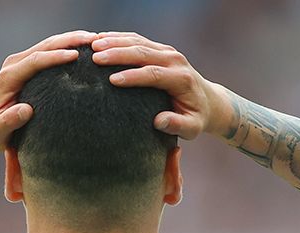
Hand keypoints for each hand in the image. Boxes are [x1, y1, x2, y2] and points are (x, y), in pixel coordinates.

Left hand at [0, 30, 96, 153]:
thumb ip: (8, 122)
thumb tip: (26, 110)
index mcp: (8, 77)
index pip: (35, 61)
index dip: (56, 56)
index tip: (76, 56)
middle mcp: (14, 65)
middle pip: (45, 46)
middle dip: (70, 40)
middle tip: (96, 40)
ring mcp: (21, 63)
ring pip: (49, 44)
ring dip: (72, 39)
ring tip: (97, 40)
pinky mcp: (27, 65)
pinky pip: (50, 51)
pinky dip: (68, 46)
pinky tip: (86, 48)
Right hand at [90, 32, 230, 139]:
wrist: (206, 100)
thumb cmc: (195, 117)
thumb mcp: (192, 128)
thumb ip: (177, 125)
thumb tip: (158, 121)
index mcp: (181, 79)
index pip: (154, 74)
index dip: (133, 76)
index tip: (112, 80)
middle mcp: (175, 61)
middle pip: (144, 53)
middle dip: (118, 54)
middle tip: (95, 58)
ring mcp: (167, 52)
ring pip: (138, 42)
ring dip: (115, 42)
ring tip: (93, 45)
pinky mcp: (160, 49)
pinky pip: (138, 39)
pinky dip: (119, 38)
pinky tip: (101, 40)